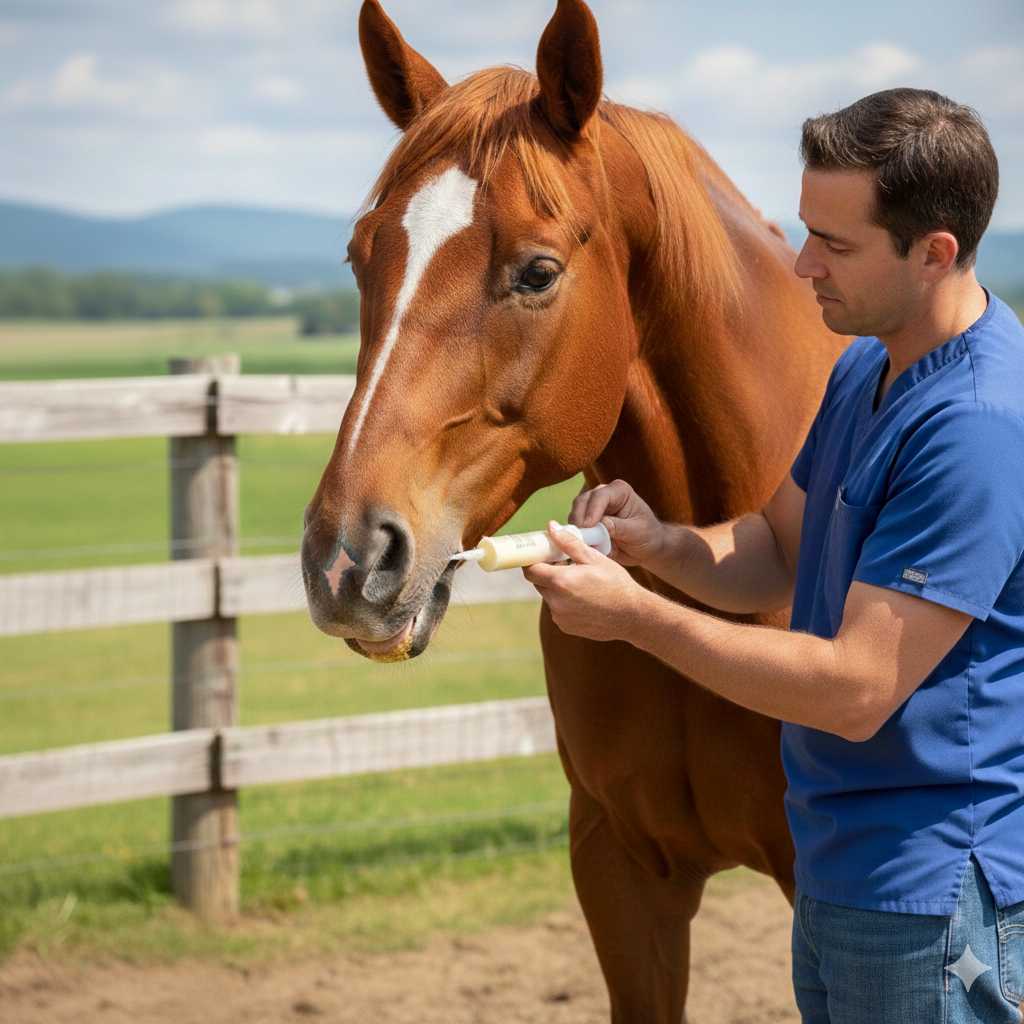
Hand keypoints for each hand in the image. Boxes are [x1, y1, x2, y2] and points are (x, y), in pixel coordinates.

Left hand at [522, 521, 645, 641]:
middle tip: (563, 563)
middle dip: (547, 572)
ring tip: (579, 581)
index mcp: (561, 582)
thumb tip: (551, 528)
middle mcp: (555, 602)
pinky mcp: (565, 626)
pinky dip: (564, 602)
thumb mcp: (594, 558)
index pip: (530, 570)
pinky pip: (557, 609)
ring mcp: (559, 617)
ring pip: (548, 596)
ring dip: (557, 587)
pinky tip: (583, 597)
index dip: (533, 560)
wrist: (632, 616)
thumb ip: (568, 543)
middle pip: (538, 582)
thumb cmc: (616, 584)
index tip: (541, 554)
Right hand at [569, 479, 663, 567]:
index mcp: (619, 491)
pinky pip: (574, 527)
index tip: (587, 527)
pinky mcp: (585, 520)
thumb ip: (619, 527)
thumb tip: (600, 525)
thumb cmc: (647, 535)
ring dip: (576, 529)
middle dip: (579, 519)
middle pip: (582, 502)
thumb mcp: (637, 532)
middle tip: (580, 537)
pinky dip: (576, 535)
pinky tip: (582, 545)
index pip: (600, 496)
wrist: (646, 548)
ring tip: (583, 543)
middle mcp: (602, 494)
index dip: (591, 511)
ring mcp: (592, 507)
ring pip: (575, 513)